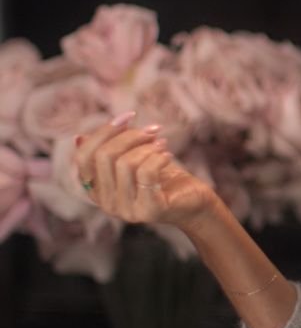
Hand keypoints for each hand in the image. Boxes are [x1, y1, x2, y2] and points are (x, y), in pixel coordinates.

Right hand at [74, 111, 219, 233]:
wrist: (195, 202)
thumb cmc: (163, 177)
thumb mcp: (134, 159)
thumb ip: (110, 149)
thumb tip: (79, 138)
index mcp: (97, 190)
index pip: (83, 157)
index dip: (103, 132)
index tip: (129, 116)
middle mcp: (106, 203)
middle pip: (104, 156)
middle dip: (130, 136)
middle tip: (152, 131)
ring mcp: (126, 210)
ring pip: (125, 163)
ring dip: (147, 147)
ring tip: (162, 145)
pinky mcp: (149, 210)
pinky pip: (146, 173)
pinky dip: (158, 157)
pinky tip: (168, 155)